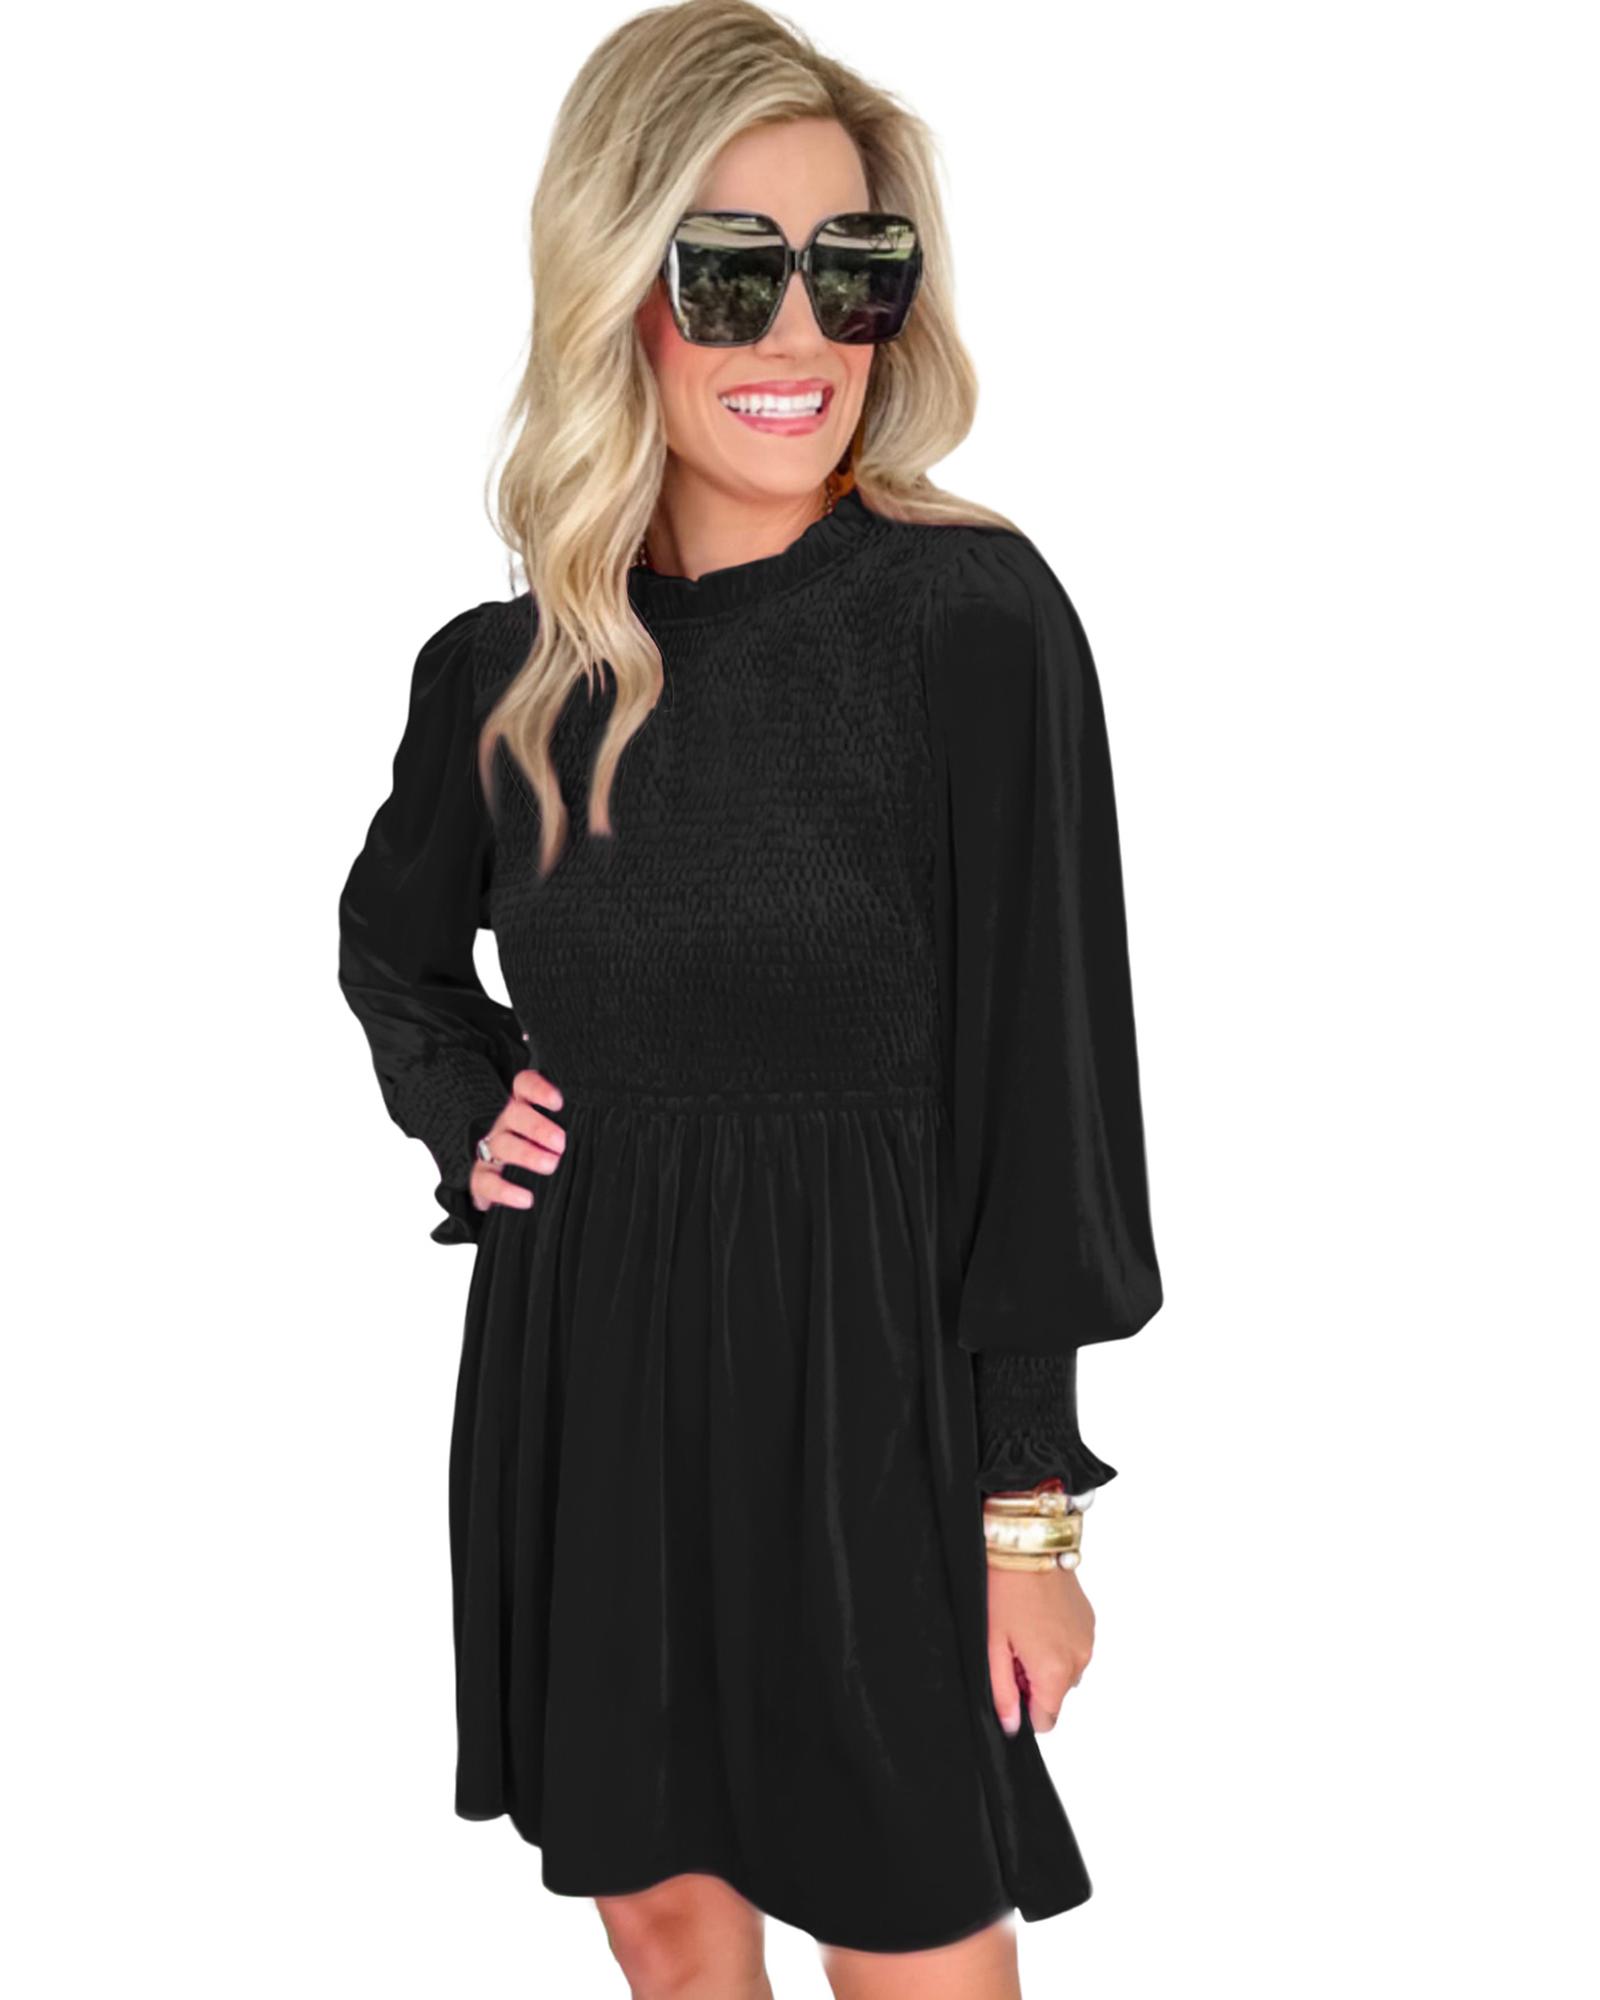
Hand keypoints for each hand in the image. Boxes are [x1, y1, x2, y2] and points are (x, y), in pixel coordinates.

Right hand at [469, 1065, 566, 1213]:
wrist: (510, 1186)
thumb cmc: (546, 1153)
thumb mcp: (560, 1136)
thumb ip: (576, 1130)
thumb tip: (611, 1134)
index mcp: (525, 1107)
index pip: (524, 1085)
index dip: (538, 1089)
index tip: (559, 1102)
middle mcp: (507, 1124)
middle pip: (514, 1114)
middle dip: (538, 1126)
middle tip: (561, 1143)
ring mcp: (491, 1149)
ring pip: (502, 1144)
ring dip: (526, 1154)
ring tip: (551, 1166)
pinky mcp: (482, 1177)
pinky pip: (487, 1181)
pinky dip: (505, 1191)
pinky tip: (526, 1199)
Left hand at [986, 1556, 1094, 1736]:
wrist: (1027, 1542)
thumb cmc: (1004, 1589)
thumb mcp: (992, 1645)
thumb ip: (1002, 1693)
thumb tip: (1012, 1725)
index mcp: (1055, 1671)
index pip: (1046, 1720)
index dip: (1023, 1705)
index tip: (1008, 1676)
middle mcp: (1080, 1659)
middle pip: (1056, 1694)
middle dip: (1033, 1681)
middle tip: (1011, 1646)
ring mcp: (1088, 1638)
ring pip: (1065, 1671)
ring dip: (1045, 1661)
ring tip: (1023, 1627)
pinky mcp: (1089, 1620)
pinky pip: (1073, 1647)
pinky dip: (1056, 1641)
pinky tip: (1037, 1615)